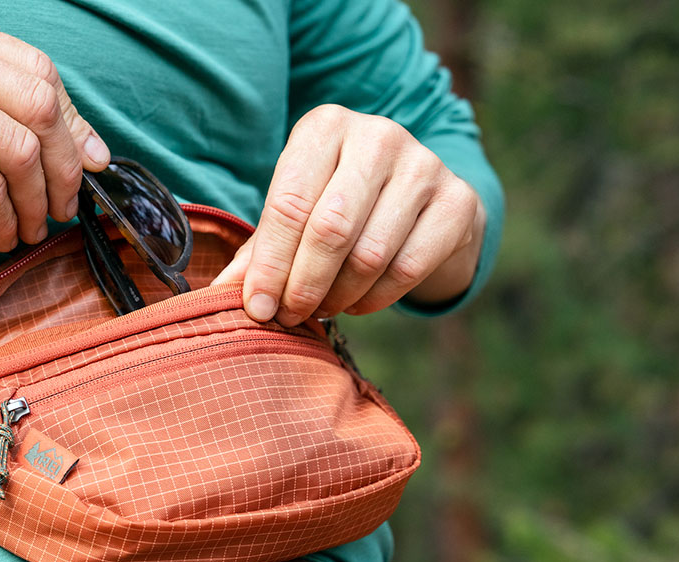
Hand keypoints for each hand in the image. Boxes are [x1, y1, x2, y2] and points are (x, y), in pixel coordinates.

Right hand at [0, 2, 109, 249]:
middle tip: (63, 206)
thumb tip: (87, 147)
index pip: (39, 71)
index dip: (74, 124)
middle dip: (64, 168)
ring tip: (29, 227)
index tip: (88, 163)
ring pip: (18, 154)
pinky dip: (2, 219)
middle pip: (40, 110)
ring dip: (34, 202)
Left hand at [212, 105, 485, 324]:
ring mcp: (424, 165)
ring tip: (321, 310)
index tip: (257, 309)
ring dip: (338, 296)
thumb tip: (221, 294)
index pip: (289, 204)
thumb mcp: (298, 211)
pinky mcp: (457, 202)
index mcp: (324, 127)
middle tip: (289, 318)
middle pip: (330, 229)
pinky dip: (374, 298)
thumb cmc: (341, 202)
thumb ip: (260, 249)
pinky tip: (357, 303)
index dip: (270, 265)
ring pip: (369, 254)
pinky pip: (406, 268)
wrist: (422, 197)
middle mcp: (377, 136)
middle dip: (303, 285)